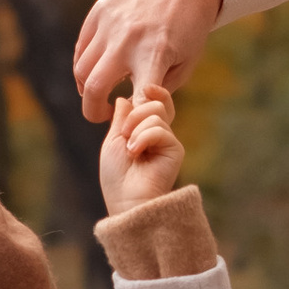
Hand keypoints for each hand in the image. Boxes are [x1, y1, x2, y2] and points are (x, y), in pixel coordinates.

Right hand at [75, 0, 221, 120]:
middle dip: (93, 111)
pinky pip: (81, 48)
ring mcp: (110, 23)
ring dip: (87, 88)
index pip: (139, 96)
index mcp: (156, 54)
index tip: (130, 129)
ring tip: (100, 93)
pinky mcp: (99, 11)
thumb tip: (131, 113)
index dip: (132, 119)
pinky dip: (85, 66)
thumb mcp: (185, 64)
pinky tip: (98, 71)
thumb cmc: (187, 32)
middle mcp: (129, 39)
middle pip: (95, 87)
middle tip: (102, 117)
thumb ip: (159, 91)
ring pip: (82, 69)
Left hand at [101, 84, 184, 213]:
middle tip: (125, 136)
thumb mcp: (113, 141)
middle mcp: (159, 135)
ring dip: (135, 130)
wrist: (126, 200)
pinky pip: (159, 129)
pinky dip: (143, 138)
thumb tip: (123, 98)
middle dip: (134, 114)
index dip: (152, 92)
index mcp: (144, 131)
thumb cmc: (117, 177)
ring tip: (131, 151)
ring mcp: (168, 142)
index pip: (153, 103)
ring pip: (155, 114)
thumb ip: (120, 118)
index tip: (145, 88)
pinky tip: (136, 154)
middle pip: (155, 103)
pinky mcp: (175, 150)